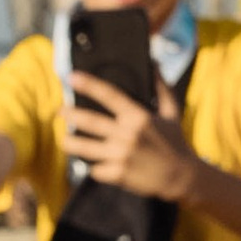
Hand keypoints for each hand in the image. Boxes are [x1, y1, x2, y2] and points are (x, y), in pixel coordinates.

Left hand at [64, 73, 193, 203]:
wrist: (182, 177)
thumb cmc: (176, 142)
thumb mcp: (171, 112)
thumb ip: (161, 88)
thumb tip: (155, 63)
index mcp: (138, 117)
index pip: (109, 95)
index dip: (89, 84)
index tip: (71, 77)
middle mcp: (127, 134)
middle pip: (89, 121)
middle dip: (70, 114)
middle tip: (58, 111)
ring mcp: (121, 155)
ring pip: (85, 148)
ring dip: (71, 143)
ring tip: (64, 140)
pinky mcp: (118, 174)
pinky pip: (96, 169)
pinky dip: (94, 167)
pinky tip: (93, 165)